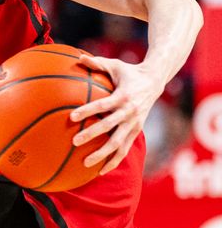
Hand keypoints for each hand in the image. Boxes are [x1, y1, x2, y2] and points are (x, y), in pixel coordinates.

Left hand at [70, 54, 161, 174]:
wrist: (154, 81)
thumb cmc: (128, 71)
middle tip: (74, 141)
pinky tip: (100, 171)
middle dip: (92, 135)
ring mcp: (135, 124)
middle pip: (109, 127)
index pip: (103, 105)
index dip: (87, 111)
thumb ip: (96, 63)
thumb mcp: (114, 64)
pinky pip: (125, 149)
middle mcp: (130, 112)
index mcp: (123, 96)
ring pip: (119, 143)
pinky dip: (114, 161)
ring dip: (102, 154)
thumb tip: (77, 57)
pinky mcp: (137, 131)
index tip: (71, 116)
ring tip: (85, 162)